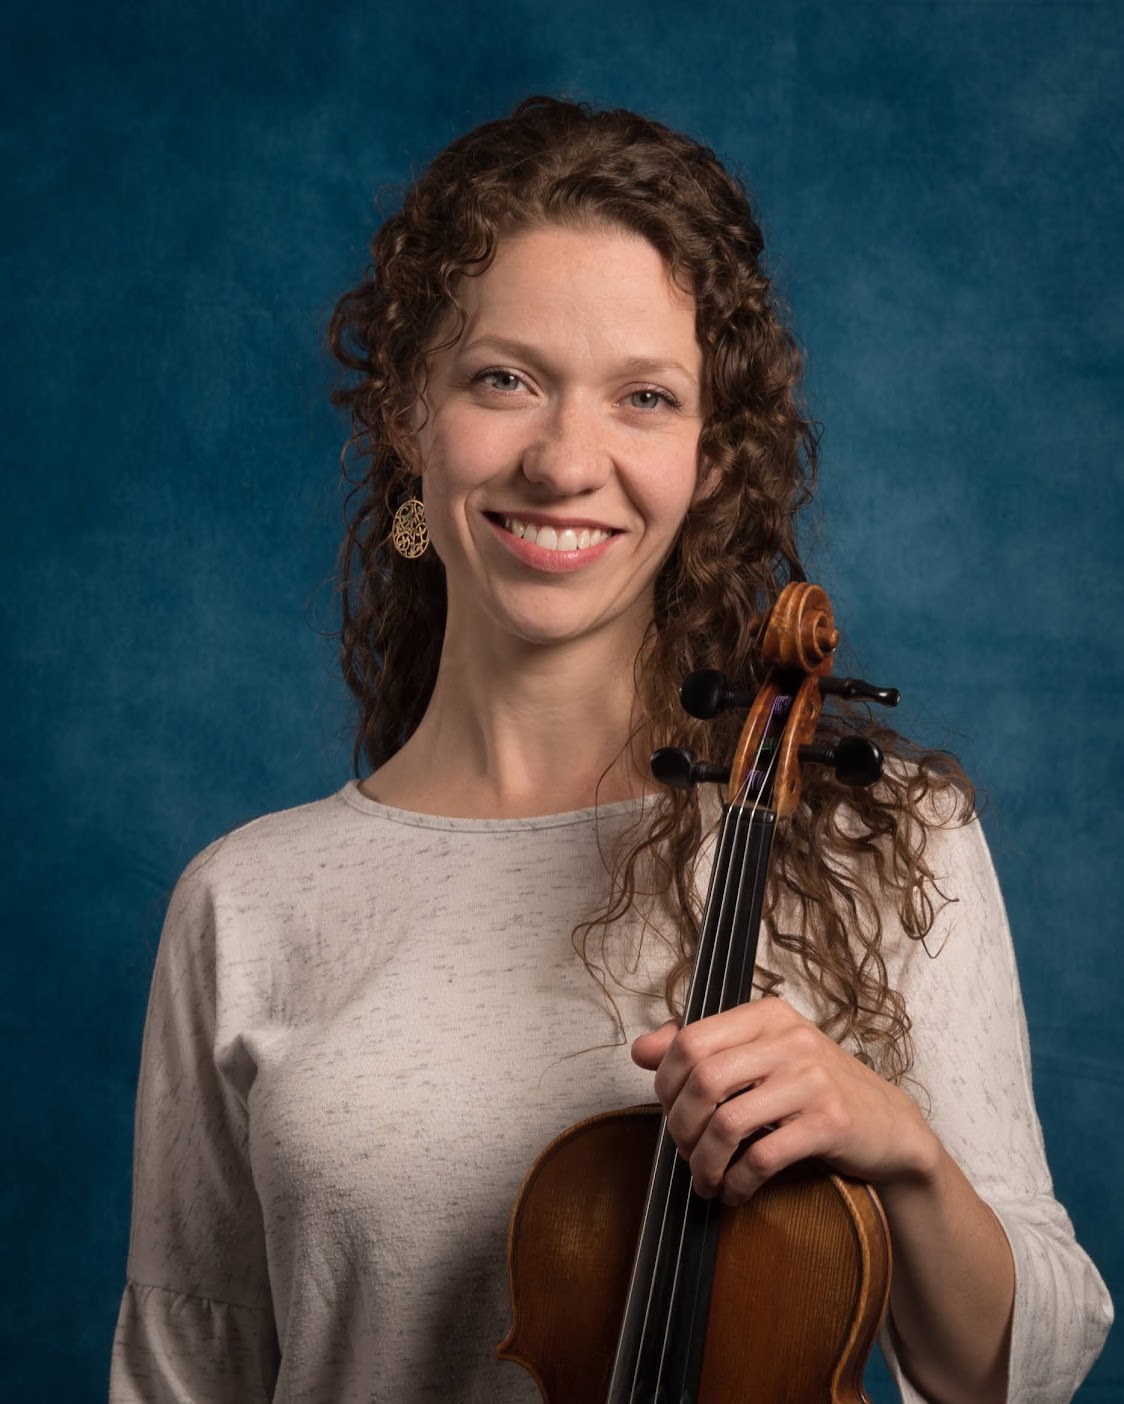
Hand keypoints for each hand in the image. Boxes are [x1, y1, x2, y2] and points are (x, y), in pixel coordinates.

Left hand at [631, 998, 937, 1206]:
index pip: (691, 1040)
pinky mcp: (829, 1123)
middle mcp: (790, 1040)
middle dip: (680, 1125)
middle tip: (683, 1151)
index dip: (666, 1083)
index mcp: (767, 1016)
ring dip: (704, 1161)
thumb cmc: (815, 1091)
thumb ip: (703, 1049)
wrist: (889, 1126)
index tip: (669, 1112)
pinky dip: (738, 1182)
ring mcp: (812, 1080)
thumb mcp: (762, 1058)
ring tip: (705, 1179)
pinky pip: (762, 1157)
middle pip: (703, 1080)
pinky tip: (734, 1191)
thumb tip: (641, 1050)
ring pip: (728, 1122)